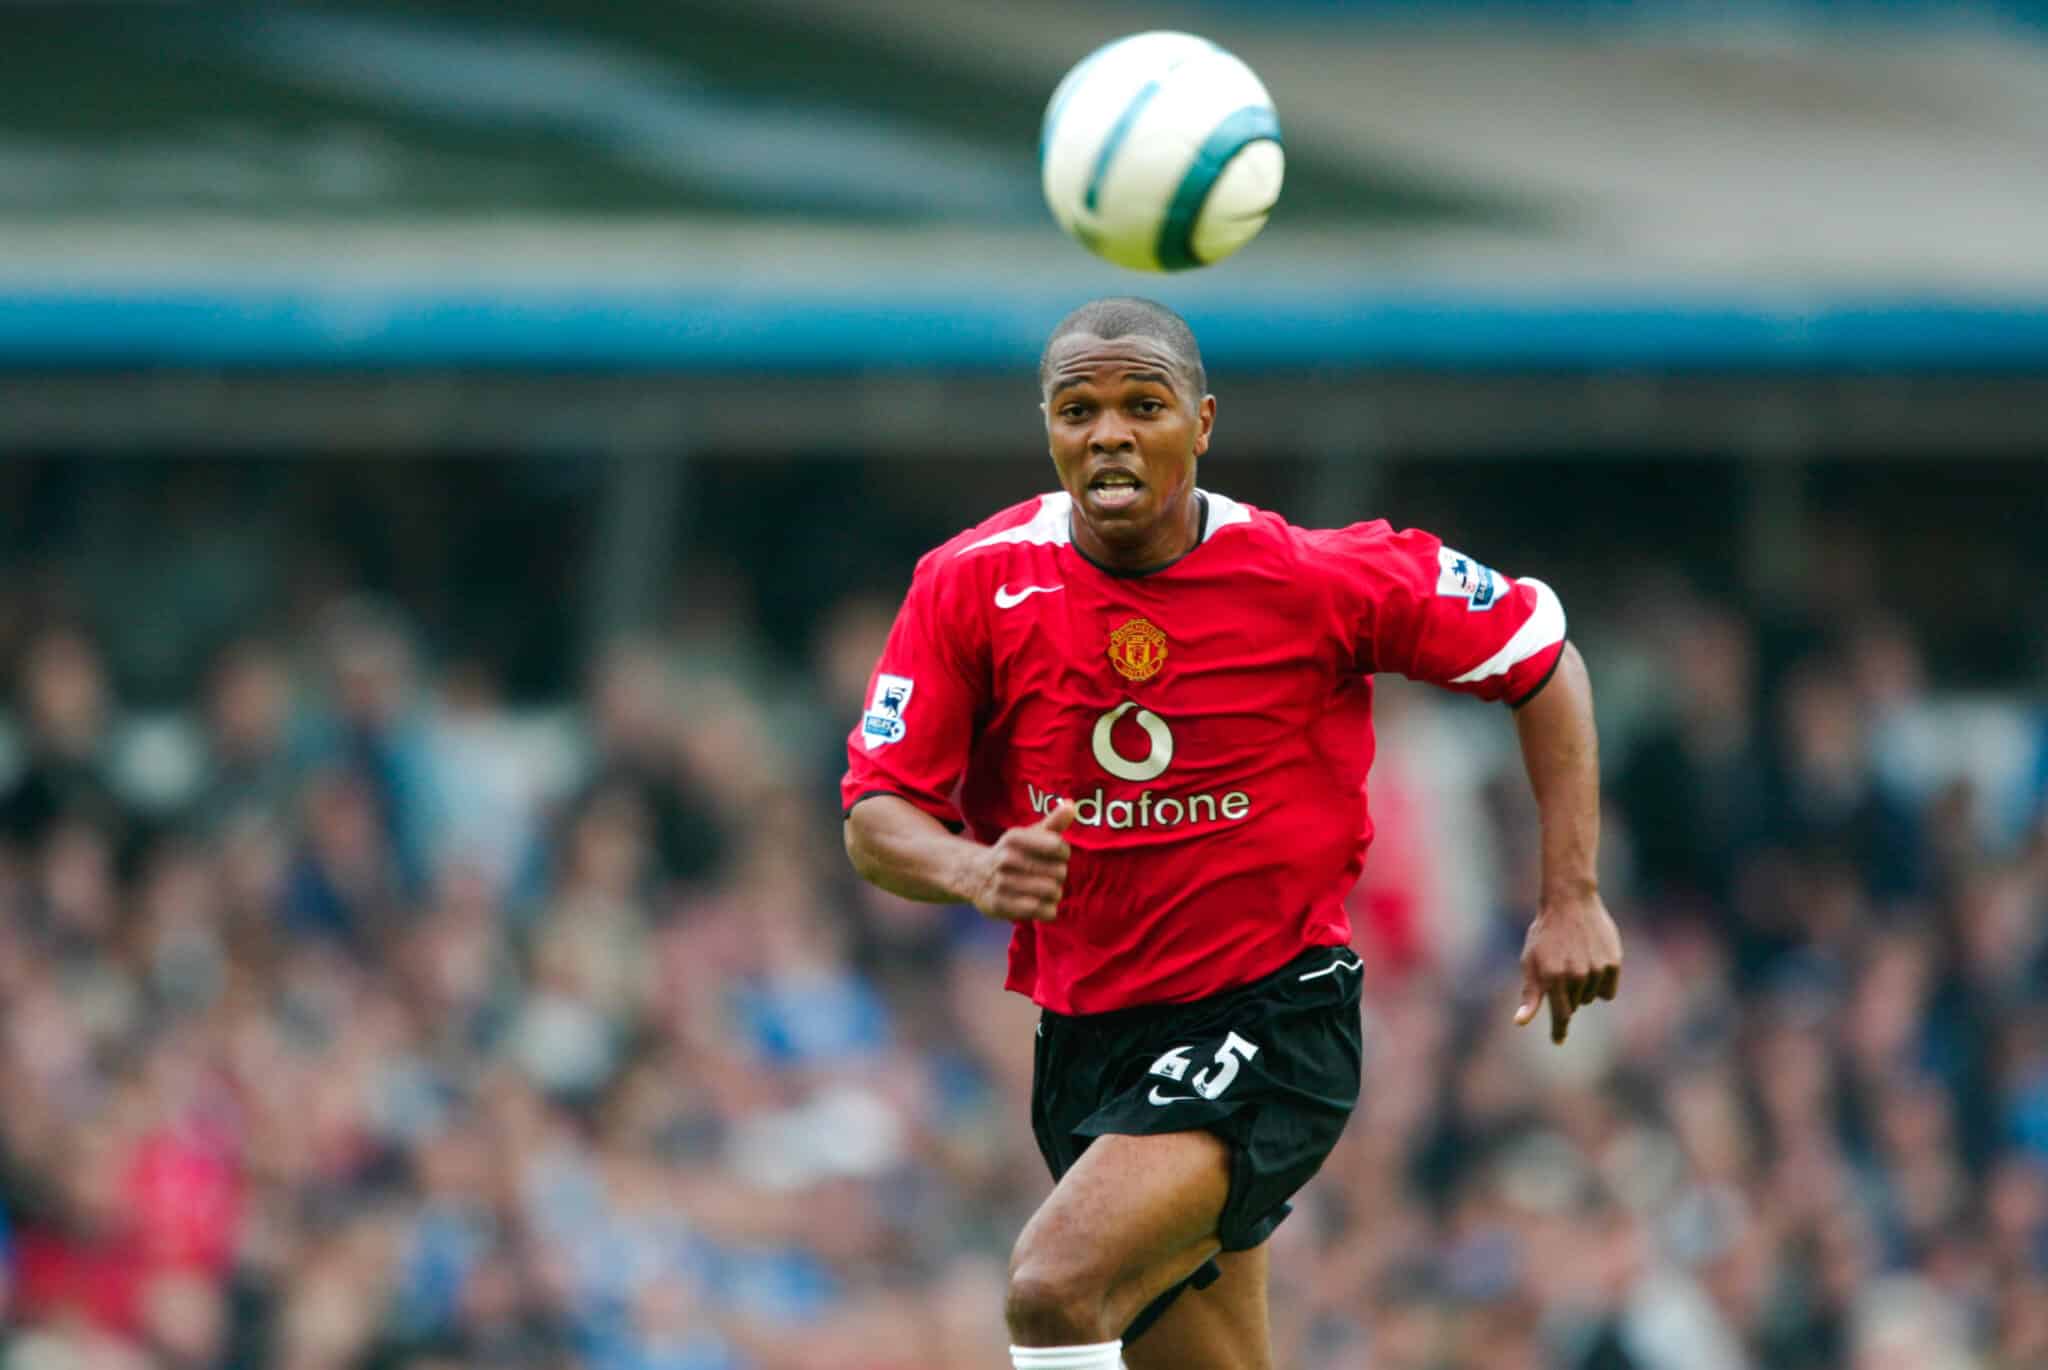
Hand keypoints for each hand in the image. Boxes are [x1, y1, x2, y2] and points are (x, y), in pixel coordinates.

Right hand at [969, 802, 1076, 922]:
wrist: (974, 875)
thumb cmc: (1012, 853)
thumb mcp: (1029, 835)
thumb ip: (1053, 822)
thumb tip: (1072, 805)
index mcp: (1013, 838)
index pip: (1058, 845)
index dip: (1063, 852)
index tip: (1056, 854)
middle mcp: (1005, 859)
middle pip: (1059, 872)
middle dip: (1059, 874)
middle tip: (1049, 874)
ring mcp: (1001, 884)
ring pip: (1053, 892)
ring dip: (1055, 892)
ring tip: (1046, 889)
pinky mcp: (1001, 907)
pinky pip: (1044, 912)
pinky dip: (1049, 909)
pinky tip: (1040, 902)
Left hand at [1513, 893, 1620, 1044]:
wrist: (1569, 902)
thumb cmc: (1545, 934)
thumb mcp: (1530, 962)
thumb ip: (1530, 995)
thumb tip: (1520, 1022)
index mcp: (1552, 978)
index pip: (1560, 1016)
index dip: (1559, 1030)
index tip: (1558, 1041)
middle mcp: (1576, 976)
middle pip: (1575, 1005)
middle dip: (1567, 995)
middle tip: (1561, 970)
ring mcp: (1596, 970)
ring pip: (1592, 998)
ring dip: (1584, 988)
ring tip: (1575, 961)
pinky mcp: (1613, 963)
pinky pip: (1609, 991)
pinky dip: (1601, 984)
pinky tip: (1592, 964)